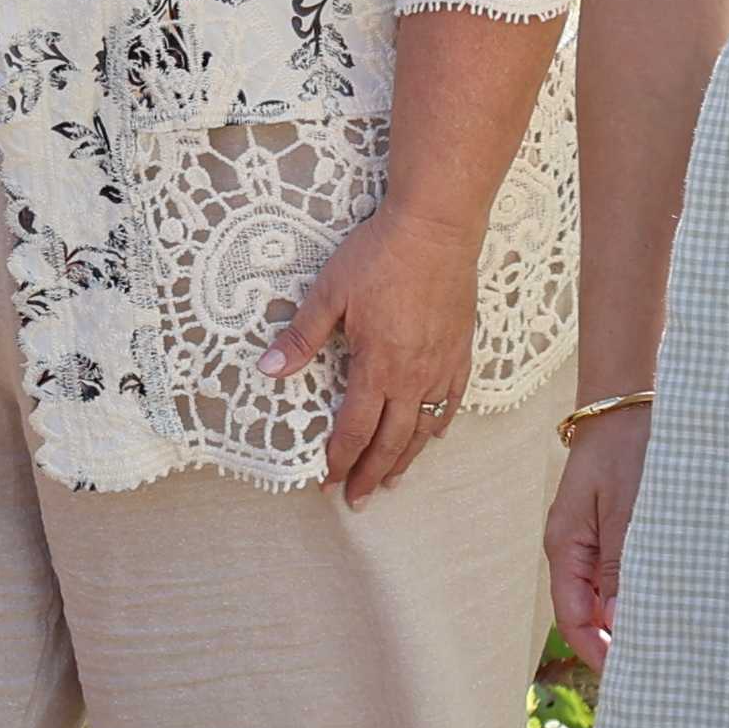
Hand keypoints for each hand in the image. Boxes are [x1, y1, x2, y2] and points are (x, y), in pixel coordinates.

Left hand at [268, 200, 482, 502]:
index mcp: (377, 365)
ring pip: (423, 429)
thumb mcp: (329, 292)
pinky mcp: (460, 352)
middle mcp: (412, 376)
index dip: (339, 459)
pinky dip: (438, 425)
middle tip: (357, 498)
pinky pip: (450, 402)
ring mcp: (441, 366)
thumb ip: (301, 337)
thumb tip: (268, 370)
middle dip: (371, 474)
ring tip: (391, 481)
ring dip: (404, 459)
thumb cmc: (379, 256)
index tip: (326, 481)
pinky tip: (432, 436)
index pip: (355, 429)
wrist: (437, 229)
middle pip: (391, 441)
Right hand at [545, 401, 650, 667]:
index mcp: (565, 546)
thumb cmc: (627, 449)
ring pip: (607, 596)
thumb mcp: (628, 508)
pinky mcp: (612, 530)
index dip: (598, 651)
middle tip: (659, 669)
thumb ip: (622, 565)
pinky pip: (621, 574)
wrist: (628, 402)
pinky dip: (640, 593)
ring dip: (631, 619)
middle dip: (617, 643)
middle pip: (588, 613)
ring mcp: (592, 540)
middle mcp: (573, 549)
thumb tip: (620, 623)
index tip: (632, 677)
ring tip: (669, 642)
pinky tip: (668, 603)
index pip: (573, 617)